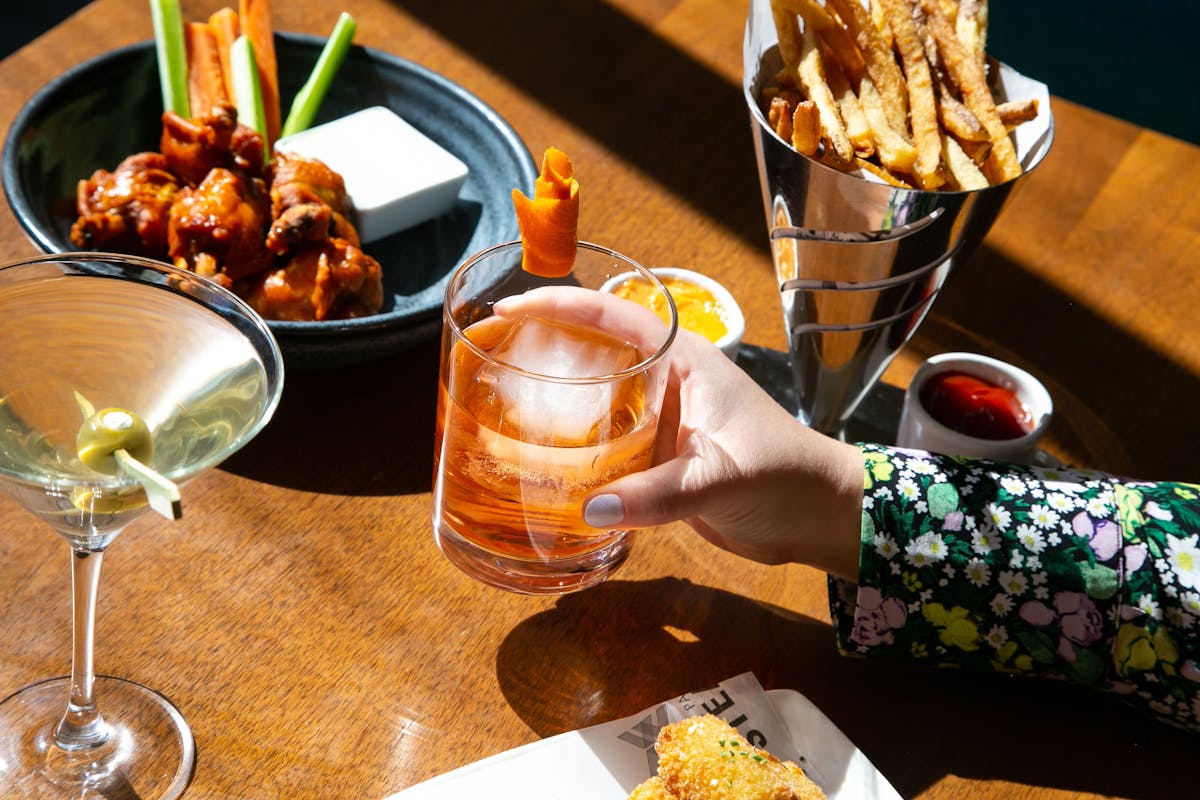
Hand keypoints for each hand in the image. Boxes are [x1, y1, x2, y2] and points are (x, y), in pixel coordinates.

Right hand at [495, 286, 863, 578]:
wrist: (815, 517)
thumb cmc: (784, 476)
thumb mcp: (720, 478)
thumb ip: (658, 493)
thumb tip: (589, 506)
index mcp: (685, 361)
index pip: (614, 317)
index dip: (560, 305)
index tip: (511, 305)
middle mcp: (668, 381)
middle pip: (596, 349)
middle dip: (546, 346)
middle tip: (492, 357)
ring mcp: (663, 419)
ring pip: (598, 396)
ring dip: (558, 399)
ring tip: (503, 405)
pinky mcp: (660, 457)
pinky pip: (607, 440)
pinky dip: (575, 446)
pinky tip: (544, 461)